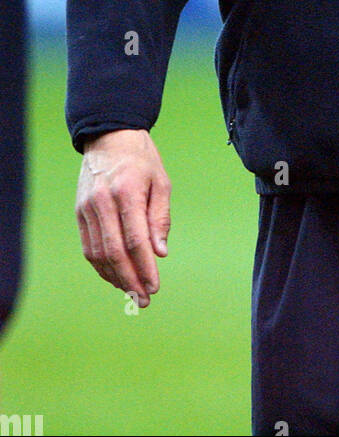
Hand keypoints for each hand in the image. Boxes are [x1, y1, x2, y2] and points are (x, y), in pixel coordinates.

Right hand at [75, 129, 170, 307]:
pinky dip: (101, 266)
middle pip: (115, 252)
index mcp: (127, 192)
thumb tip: (160, 253)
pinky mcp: (79, 213)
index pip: (135, 240)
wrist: (109, 137)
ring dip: (115, 278)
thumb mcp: (160, 182)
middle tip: (143, 299)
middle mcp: (103, 202)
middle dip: (130, 280)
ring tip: (131, 293)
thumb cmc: (141, 159)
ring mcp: (87, 208)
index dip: (145, 267)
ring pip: (98, 254)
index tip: (154, 287)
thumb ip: (160, 218)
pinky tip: (115, 277)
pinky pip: (89, 247)